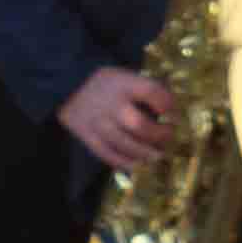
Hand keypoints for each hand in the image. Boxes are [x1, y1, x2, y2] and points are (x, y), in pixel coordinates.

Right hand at [57, 67, 177, 173]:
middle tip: (168, 137)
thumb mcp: (127, 77)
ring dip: (145, 153)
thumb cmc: (108, 84)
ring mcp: (97, 122)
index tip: (174, 114)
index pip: (151, 92)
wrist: (67, 84)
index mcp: (124, 84)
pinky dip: (124, 162)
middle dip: (159, 135)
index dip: (168, 104)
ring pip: (124, 143)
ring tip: (158, 156)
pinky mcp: (86, 135)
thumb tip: (173, 113)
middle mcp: (111, 104)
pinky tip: (138, 165)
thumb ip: (147, 91)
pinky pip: (106, 153)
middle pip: (139, 124)